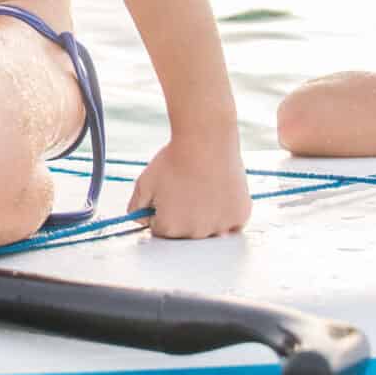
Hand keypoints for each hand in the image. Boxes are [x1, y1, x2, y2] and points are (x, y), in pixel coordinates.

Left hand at [128, 131, 249, 238]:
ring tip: (204, 189)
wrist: (205, 141)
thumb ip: (135, 207)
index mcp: (169, 228)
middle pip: (186, 232)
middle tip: (187, 188)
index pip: (160, 229)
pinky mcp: (240, 216)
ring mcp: (220, 226)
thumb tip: (140, 219)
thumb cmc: (174, 160)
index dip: (161, 210)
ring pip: (210, 228)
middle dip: (183, 215)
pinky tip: (220, 192)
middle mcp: (195, 234)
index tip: (168, 194)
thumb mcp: (143, 183)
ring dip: (207, 215)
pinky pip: (233, 222)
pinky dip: (227, 211)